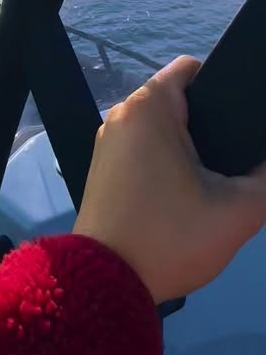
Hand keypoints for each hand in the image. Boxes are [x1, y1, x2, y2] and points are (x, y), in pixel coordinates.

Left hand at [73, 56, 265, 304]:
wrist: (105, 285)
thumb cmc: (170, 237)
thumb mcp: (238, 211)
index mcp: (147, 107)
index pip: (194, 70)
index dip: (228, 84)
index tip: (249, 117)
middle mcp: (122, 115)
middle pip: (182, 101)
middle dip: (217, 122)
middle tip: (247, 154)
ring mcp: (109, 143)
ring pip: (165, 129)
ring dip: (196, 147)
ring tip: (229, 174)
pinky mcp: (105, 170)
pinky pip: (148, 150)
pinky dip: (173, 162)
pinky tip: (198, 189)